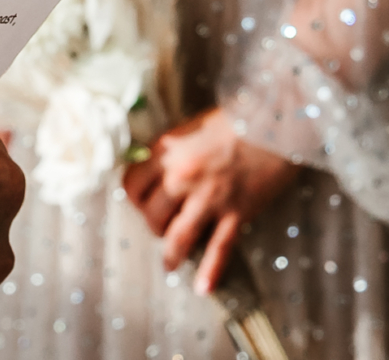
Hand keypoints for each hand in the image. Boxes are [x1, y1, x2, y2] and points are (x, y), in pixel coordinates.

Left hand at [122, 107, 298, 293]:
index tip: (141, 200)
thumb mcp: (188, 129)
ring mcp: (209, 197)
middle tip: (160, 226)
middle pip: (150, 214)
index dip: (133, 196)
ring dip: (171, 254)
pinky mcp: (237, 212)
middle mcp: (181, 177)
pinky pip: (219, 248)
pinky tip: (202, 288)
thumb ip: (169, 152)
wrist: (276, 121)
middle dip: (152, 224)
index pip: (131, 184)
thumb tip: (153, 172)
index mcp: (165, 152)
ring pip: (178, 237)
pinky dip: (210, 271)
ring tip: (169, 265)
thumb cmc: (232, 119)